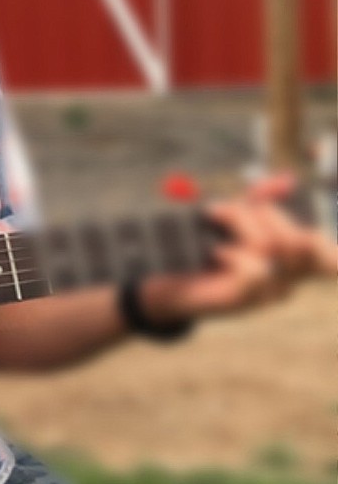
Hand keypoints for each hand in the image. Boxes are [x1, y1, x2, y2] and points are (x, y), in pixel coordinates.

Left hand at [138, 176, 333, 325]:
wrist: (162, 279)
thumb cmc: (201, 246)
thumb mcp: (234, 217)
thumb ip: (261, 199)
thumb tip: (287, 182)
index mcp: (293, 260)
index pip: (335, 260)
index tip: (329, 248)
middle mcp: (288, 280)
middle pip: (303, 238)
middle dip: (265, 212)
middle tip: (227, 208)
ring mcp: (267, 293)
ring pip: (271, 246)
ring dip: (238, 223)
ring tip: (214, 222)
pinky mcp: (244, 301)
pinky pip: (255, 269)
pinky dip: (232, 252)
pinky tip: (215, 252)